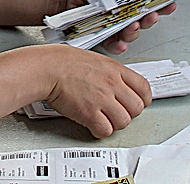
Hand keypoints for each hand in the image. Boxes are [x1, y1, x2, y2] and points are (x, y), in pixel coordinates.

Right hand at [17, 44, 151, 137]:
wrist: (45, 68)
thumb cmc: (62, 62)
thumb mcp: (94, 59)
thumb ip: (109, 72)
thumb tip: (119, 85)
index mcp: (114, 69)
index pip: (144, 88)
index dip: (142, 100)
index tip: (135, 103)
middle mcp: (111, 83)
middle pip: (136, 108)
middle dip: (128, 113)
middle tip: (116, 112)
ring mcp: (101, 98)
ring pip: (123, 121)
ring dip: (114, 123)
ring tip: (103, 118)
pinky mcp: (89, 113)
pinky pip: (105, 130)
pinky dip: (100, 130)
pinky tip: (93, 124)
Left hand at [68, 0, 175, 54]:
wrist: (65, 3)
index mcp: (128, 1)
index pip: (149, 4)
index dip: (162, 5)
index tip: (170, 4)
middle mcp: (125, 17)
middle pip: (144, 21)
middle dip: (150, 19)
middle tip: (150, 15)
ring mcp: (116, 29)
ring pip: (131, 34)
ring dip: (134, 31)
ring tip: (132, 26)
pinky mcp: (105, 39)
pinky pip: (115, 45)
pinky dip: (119, 45)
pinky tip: (120, 43)